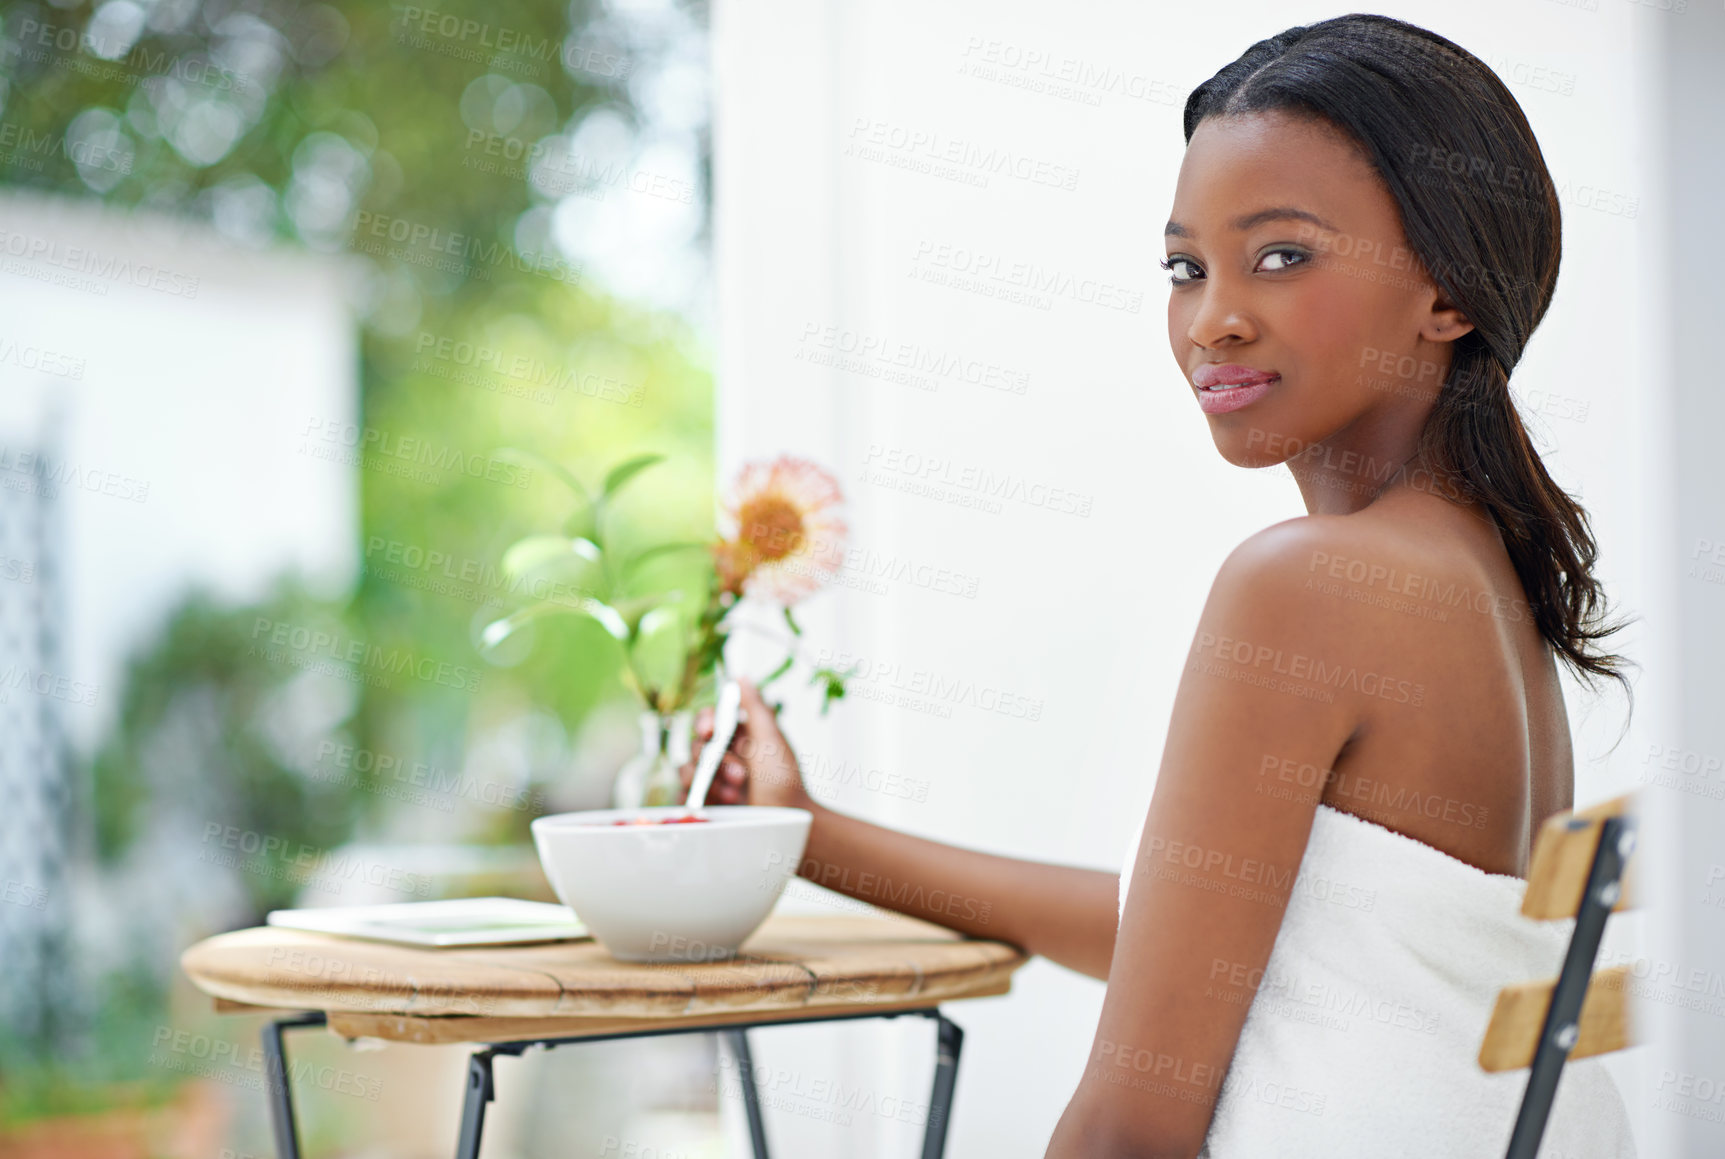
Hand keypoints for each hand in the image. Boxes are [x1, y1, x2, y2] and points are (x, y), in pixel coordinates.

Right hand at [679, 679, 812, 809]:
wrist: (786, 823)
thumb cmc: (786, 782)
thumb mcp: (772, 741)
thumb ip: (755, 708)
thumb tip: (741, 677)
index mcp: (739, 735)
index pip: (710, 718)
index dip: (705, 721)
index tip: (711, 731)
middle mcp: (723, 754)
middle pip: (696, 743)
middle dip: (716, 761)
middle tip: (740, 775)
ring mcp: (712, 779)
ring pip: (687, 768)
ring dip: (711, 781)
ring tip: (736, 793)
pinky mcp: (704, 801)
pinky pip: (683, 793)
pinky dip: (698, 797)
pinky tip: (723, 803)